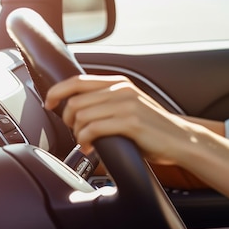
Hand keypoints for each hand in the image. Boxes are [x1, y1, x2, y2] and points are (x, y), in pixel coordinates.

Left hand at [45, 74, 190, 164]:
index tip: (49, 104)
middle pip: (75, 101)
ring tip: (84, 142)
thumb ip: (108, 100)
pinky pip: (93, 129)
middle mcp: (122, 90)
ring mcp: (127, 105)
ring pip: (82, 115)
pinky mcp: (130, 122)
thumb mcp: (130, 105)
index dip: (57, 92)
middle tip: (75, 133)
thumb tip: (77, 106)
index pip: (77, 81)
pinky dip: (85, 141)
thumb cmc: (154, 127)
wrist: (180, 139)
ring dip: (77, 133)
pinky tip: (90, 147)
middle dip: (68, 121)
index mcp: (120, 83)